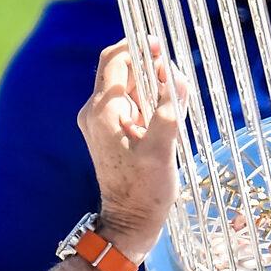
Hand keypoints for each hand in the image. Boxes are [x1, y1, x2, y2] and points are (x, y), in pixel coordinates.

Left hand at [78, 40, 189, 258]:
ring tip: (174, 105)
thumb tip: (171, 73)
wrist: (129, 223)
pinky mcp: (110, 133)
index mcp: (103, 111)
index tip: (161, 47)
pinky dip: (149, 103)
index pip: (114, 59)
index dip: (138, 46)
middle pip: (122, 71)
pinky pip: (131, 105)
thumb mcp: (163, 147)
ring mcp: (101, 123)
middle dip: (150, 69)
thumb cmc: (145, 190)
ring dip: (153, 88)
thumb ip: (168, 106)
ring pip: (129, 88)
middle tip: (175, 83)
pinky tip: (166, 119)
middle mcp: (96, 112)